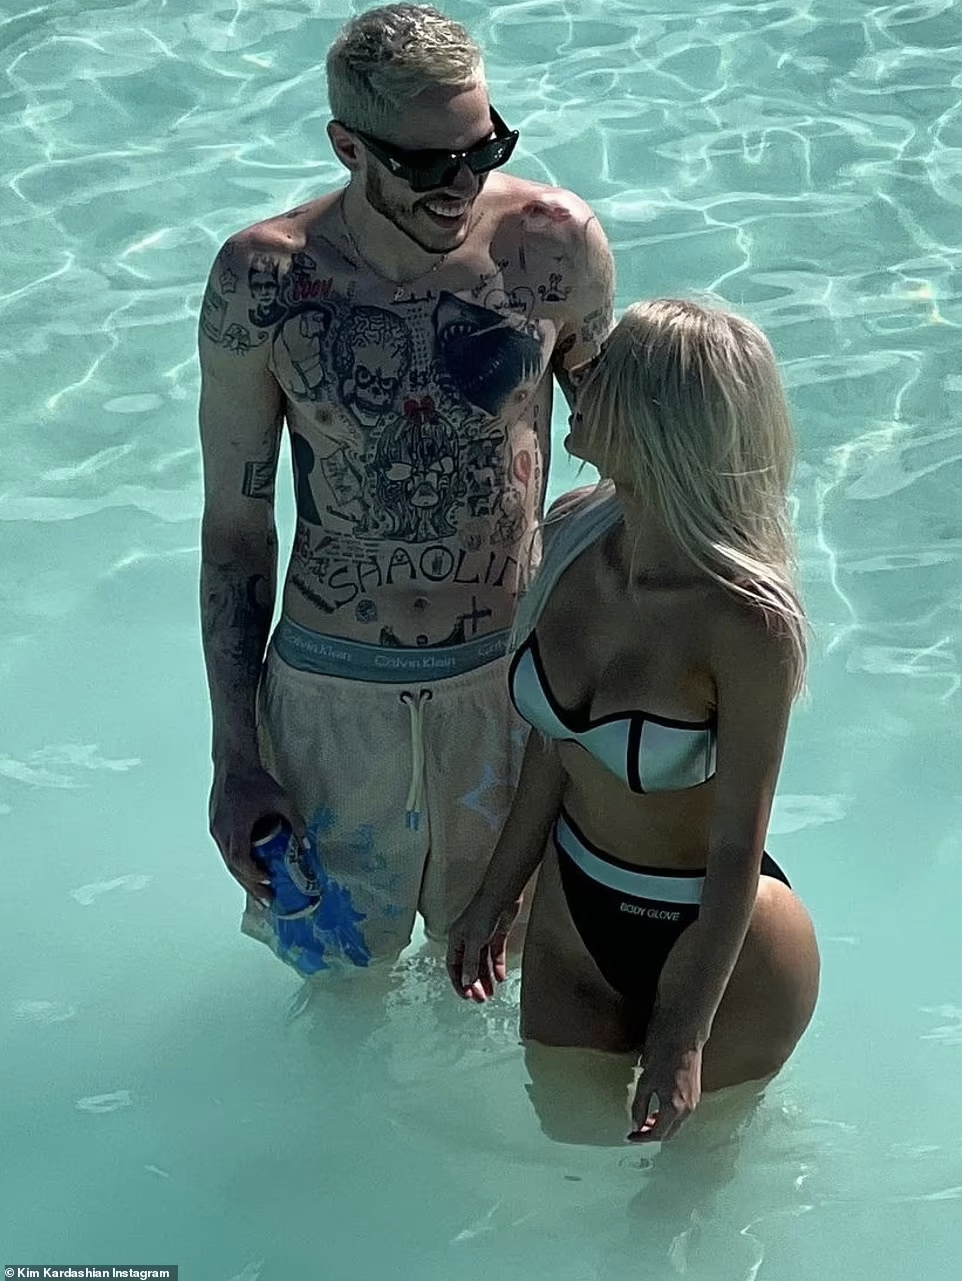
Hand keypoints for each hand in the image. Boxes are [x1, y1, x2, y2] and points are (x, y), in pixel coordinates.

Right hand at [209, 758, 306, 903]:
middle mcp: (222, 831)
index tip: (269, 879)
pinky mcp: (216, 827)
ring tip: (261, 894)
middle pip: (233, 867)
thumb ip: (295, 821)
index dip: (253, 872)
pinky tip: (250, 873)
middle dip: (251, 886)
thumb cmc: (256, 781)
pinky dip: (239, 865)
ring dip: (244, 878)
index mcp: (236, 824)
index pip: (239, 857)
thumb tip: (306, 845)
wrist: (233, 764)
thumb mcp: (282, 799)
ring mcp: (216, 830)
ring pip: (228, 862)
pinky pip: (226, 852)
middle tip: (268, 901)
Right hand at [446, 894, 521, 1001]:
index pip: (454, 966)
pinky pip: (495, 956)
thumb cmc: (483, 911)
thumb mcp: (474, 941)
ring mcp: (482, 938)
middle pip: (469, 967)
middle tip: (481, 999)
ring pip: (482, 964)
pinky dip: (497, 967)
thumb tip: (467, 982)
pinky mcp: (496, 935)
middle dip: (474, 984)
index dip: (459, 982)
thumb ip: (471, 964)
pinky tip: (501, 977)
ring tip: (490, 993)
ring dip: (486, 979)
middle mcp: (467, 940)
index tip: (466, 996)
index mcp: (456, 940)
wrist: (502, 896)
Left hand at [629, 1041, 702, 1142]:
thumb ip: (639, 1106)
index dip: (641, 1137)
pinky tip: (659, 1107)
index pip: (657, 1134)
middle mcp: (688, 1109)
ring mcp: (694, 1101)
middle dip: (652, 1134)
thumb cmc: (663, 1054)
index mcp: (674, 1108)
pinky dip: (670, 1116)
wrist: (683, 1035)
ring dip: (662, 1125)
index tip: (630, 1136)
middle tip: (637, 1130)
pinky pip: (682, 1113)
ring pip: (677, 1124)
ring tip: (645, 1119)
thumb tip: (636, 1124)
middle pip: (669, 1133)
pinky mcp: (695, 1092)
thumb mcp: (645, 1081)